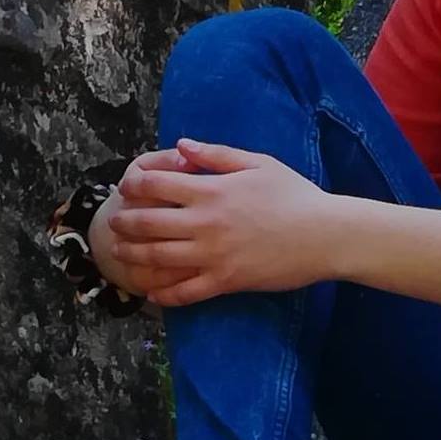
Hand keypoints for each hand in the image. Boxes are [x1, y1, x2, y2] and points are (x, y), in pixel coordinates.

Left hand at [106, 138, 332, 306]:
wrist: (324, 234)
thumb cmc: (295, 195)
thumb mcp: (259, 164)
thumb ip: (217, 155)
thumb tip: (181, 146)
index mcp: (212, 191)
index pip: (156, 185)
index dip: (134, 185)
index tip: (127, 188)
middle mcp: (205, 223)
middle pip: (147, 223)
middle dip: (124, 222)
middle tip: (116, 222)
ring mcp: (212, 255)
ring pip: (156, 258)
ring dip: (132, 255)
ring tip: (121, 253)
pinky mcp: (224, 281)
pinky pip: (183, 292)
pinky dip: (162, 294)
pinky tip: (152, 292)